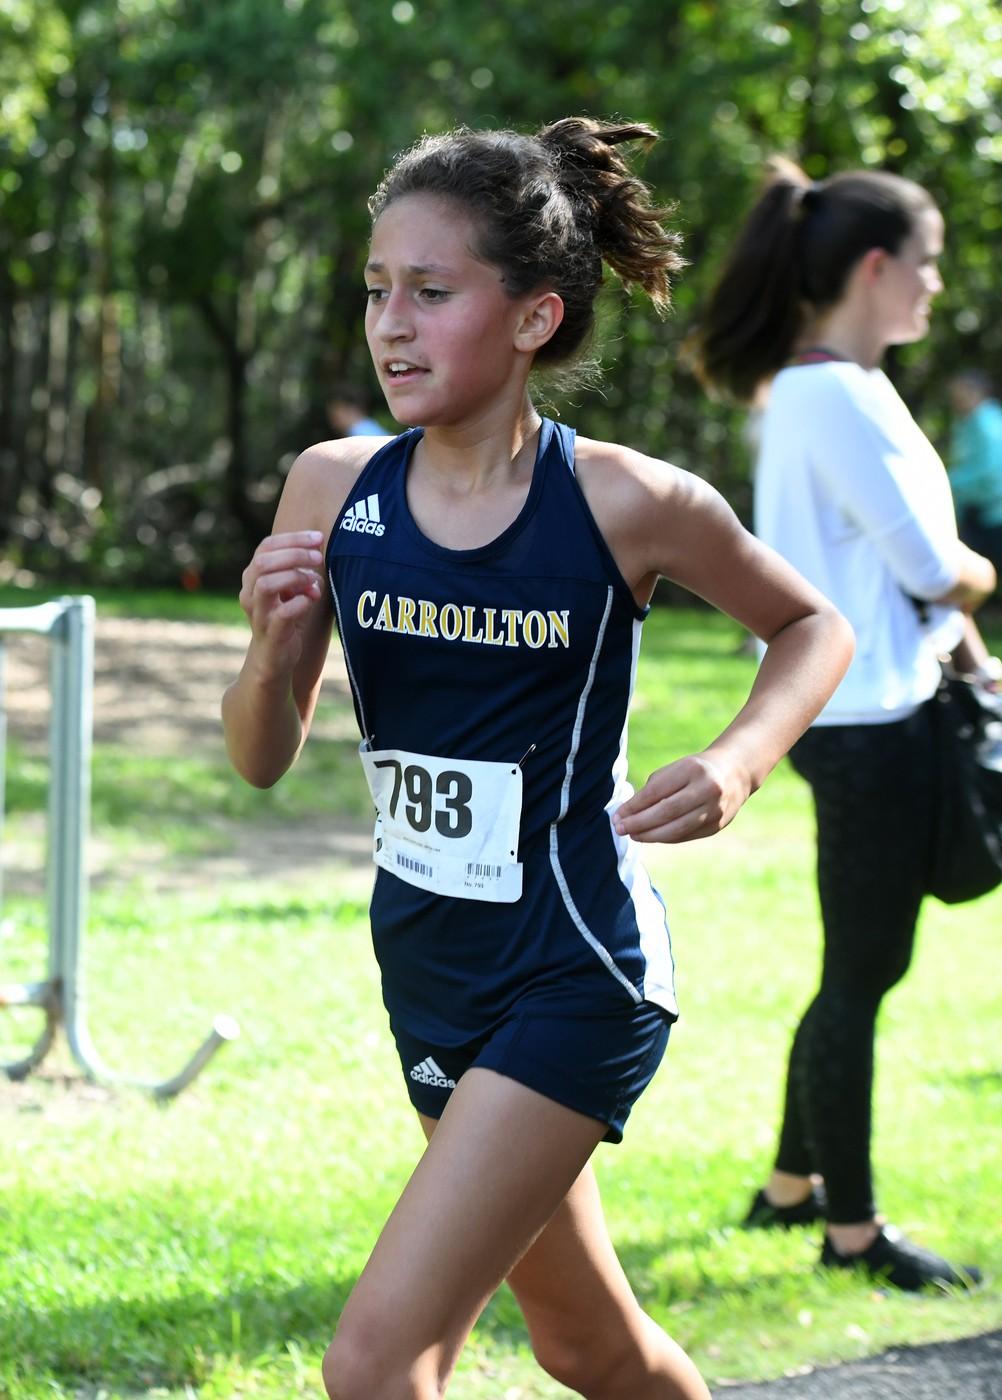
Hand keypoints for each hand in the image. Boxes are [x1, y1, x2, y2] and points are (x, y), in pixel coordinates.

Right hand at [239, 530, 326, 675]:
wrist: (274, 659)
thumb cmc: (285, 619)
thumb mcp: (291, 590)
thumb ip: (299, 571)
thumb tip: (317, 551)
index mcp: (253, 577)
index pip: (266, 546)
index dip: (293, 539)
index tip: (318, 538)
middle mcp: (250, 593)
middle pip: (263, 561)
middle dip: (294, 554)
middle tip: (318, 557)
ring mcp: (258, 613)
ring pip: (265, 584)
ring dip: (294, 577)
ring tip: (313, 583)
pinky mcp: (270, 633)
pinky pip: (282, 613)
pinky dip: (300, 603)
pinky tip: (311, 600)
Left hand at [612, 752, 750, 843]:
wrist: (734, 772)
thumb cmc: (694, 770)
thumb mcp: (674, 770)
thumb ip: (653, 790)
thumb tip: (627, 815)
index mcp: (693, 769)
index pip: (657, 791)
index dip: (634, 806)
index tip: (617, 815)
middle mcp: (708, 789)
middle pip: (667, 812)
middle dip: (639, 823)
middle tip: (620, 828)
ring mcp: (716, 809)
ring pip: (677, 829)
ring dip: (650, 835)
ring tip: (632, 835)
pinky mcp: (717, 825)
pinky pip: (686, 835)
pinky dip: (666, 837)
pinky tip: (651, 836)